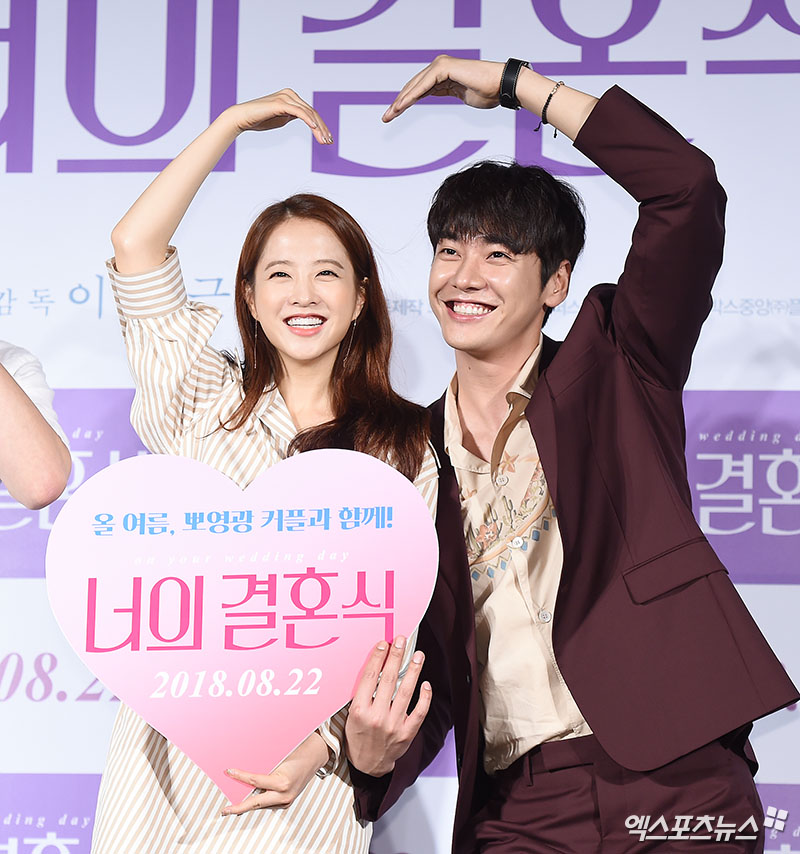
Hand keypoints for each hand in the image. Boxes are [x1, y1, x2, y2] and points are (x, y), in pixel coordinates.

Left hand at [220, 731, 329, 814]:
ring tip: (234, 805)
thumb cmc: (298, 751)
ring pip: (261, 805)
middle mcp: (284, 795)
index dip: (240, 776)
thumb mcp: (280, 756)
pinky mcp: (287, 802)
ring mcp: (286, 801)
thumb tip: (246, 770)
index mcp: (282, 782)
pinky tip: (250, 799)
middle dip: (239, 808)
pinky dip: (259, 801)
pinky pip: (268, 803)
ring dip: (248, 804)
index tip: (228, 772)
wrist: (316, 755)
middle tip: (225, 810)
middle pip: (255, 803)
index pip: (255, 781)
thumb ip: (265, 765)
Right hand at [227, 89, 332, 144]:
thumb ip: (293, 116)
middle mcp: (290, 94)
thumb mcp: (281, 119)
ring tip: (324, 140)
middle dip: (322, 128)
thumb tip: (305, 119)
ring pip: (308, 113)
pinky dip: (308, 120)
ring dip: (318, 128)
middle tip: (329, 142)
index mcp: (291, 97)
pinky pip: (299, 112)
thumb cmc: (260, 120)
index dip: (321, 126)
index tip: (327, 139)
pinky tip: (315, 129)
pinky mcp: (281, 103)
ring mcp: (286, 97)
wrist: (242, 118)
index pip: (310, 113)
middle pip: (312, 113)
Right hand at [345, 637, 431, 776]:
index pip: (370, 677)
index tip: (384, 644)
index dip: (378, 658)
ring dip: (413, 671)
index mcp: (359, 710)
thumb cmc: (358, 735)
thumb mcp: (351, 714)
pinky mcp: (407, 733)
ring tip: (418, 655)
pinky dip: (424, 697)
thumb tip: (376, 666)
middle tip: (401, 641)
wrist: (368, 764)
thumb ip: (362, 693)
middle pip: (388, 680)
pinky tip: (426, 683)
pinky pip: (419, 711)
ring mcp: (393, 725)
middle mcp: (377, 716)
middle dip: (396, 657)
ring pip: (406, 692)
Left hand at [383, 55, 504, 121]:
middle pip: (413, 87)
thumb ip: (448, 92)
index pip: (418, 89)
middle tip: (386, 117)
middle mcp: (439, 67)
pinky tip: (402, 105)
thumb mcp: (461, 94)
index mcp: (443, 73)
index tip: (394, 115)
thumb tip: (440, 94)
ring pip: (416, 86)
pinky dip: (412, 95)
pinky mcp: (444, 67)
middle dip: (399, 102)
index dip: (405, 102)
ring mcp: (441, 65)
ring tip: (391, 114)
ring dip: (401, 101)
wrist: (500, 86)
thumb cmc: (486, 92)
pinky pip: (424, 84)